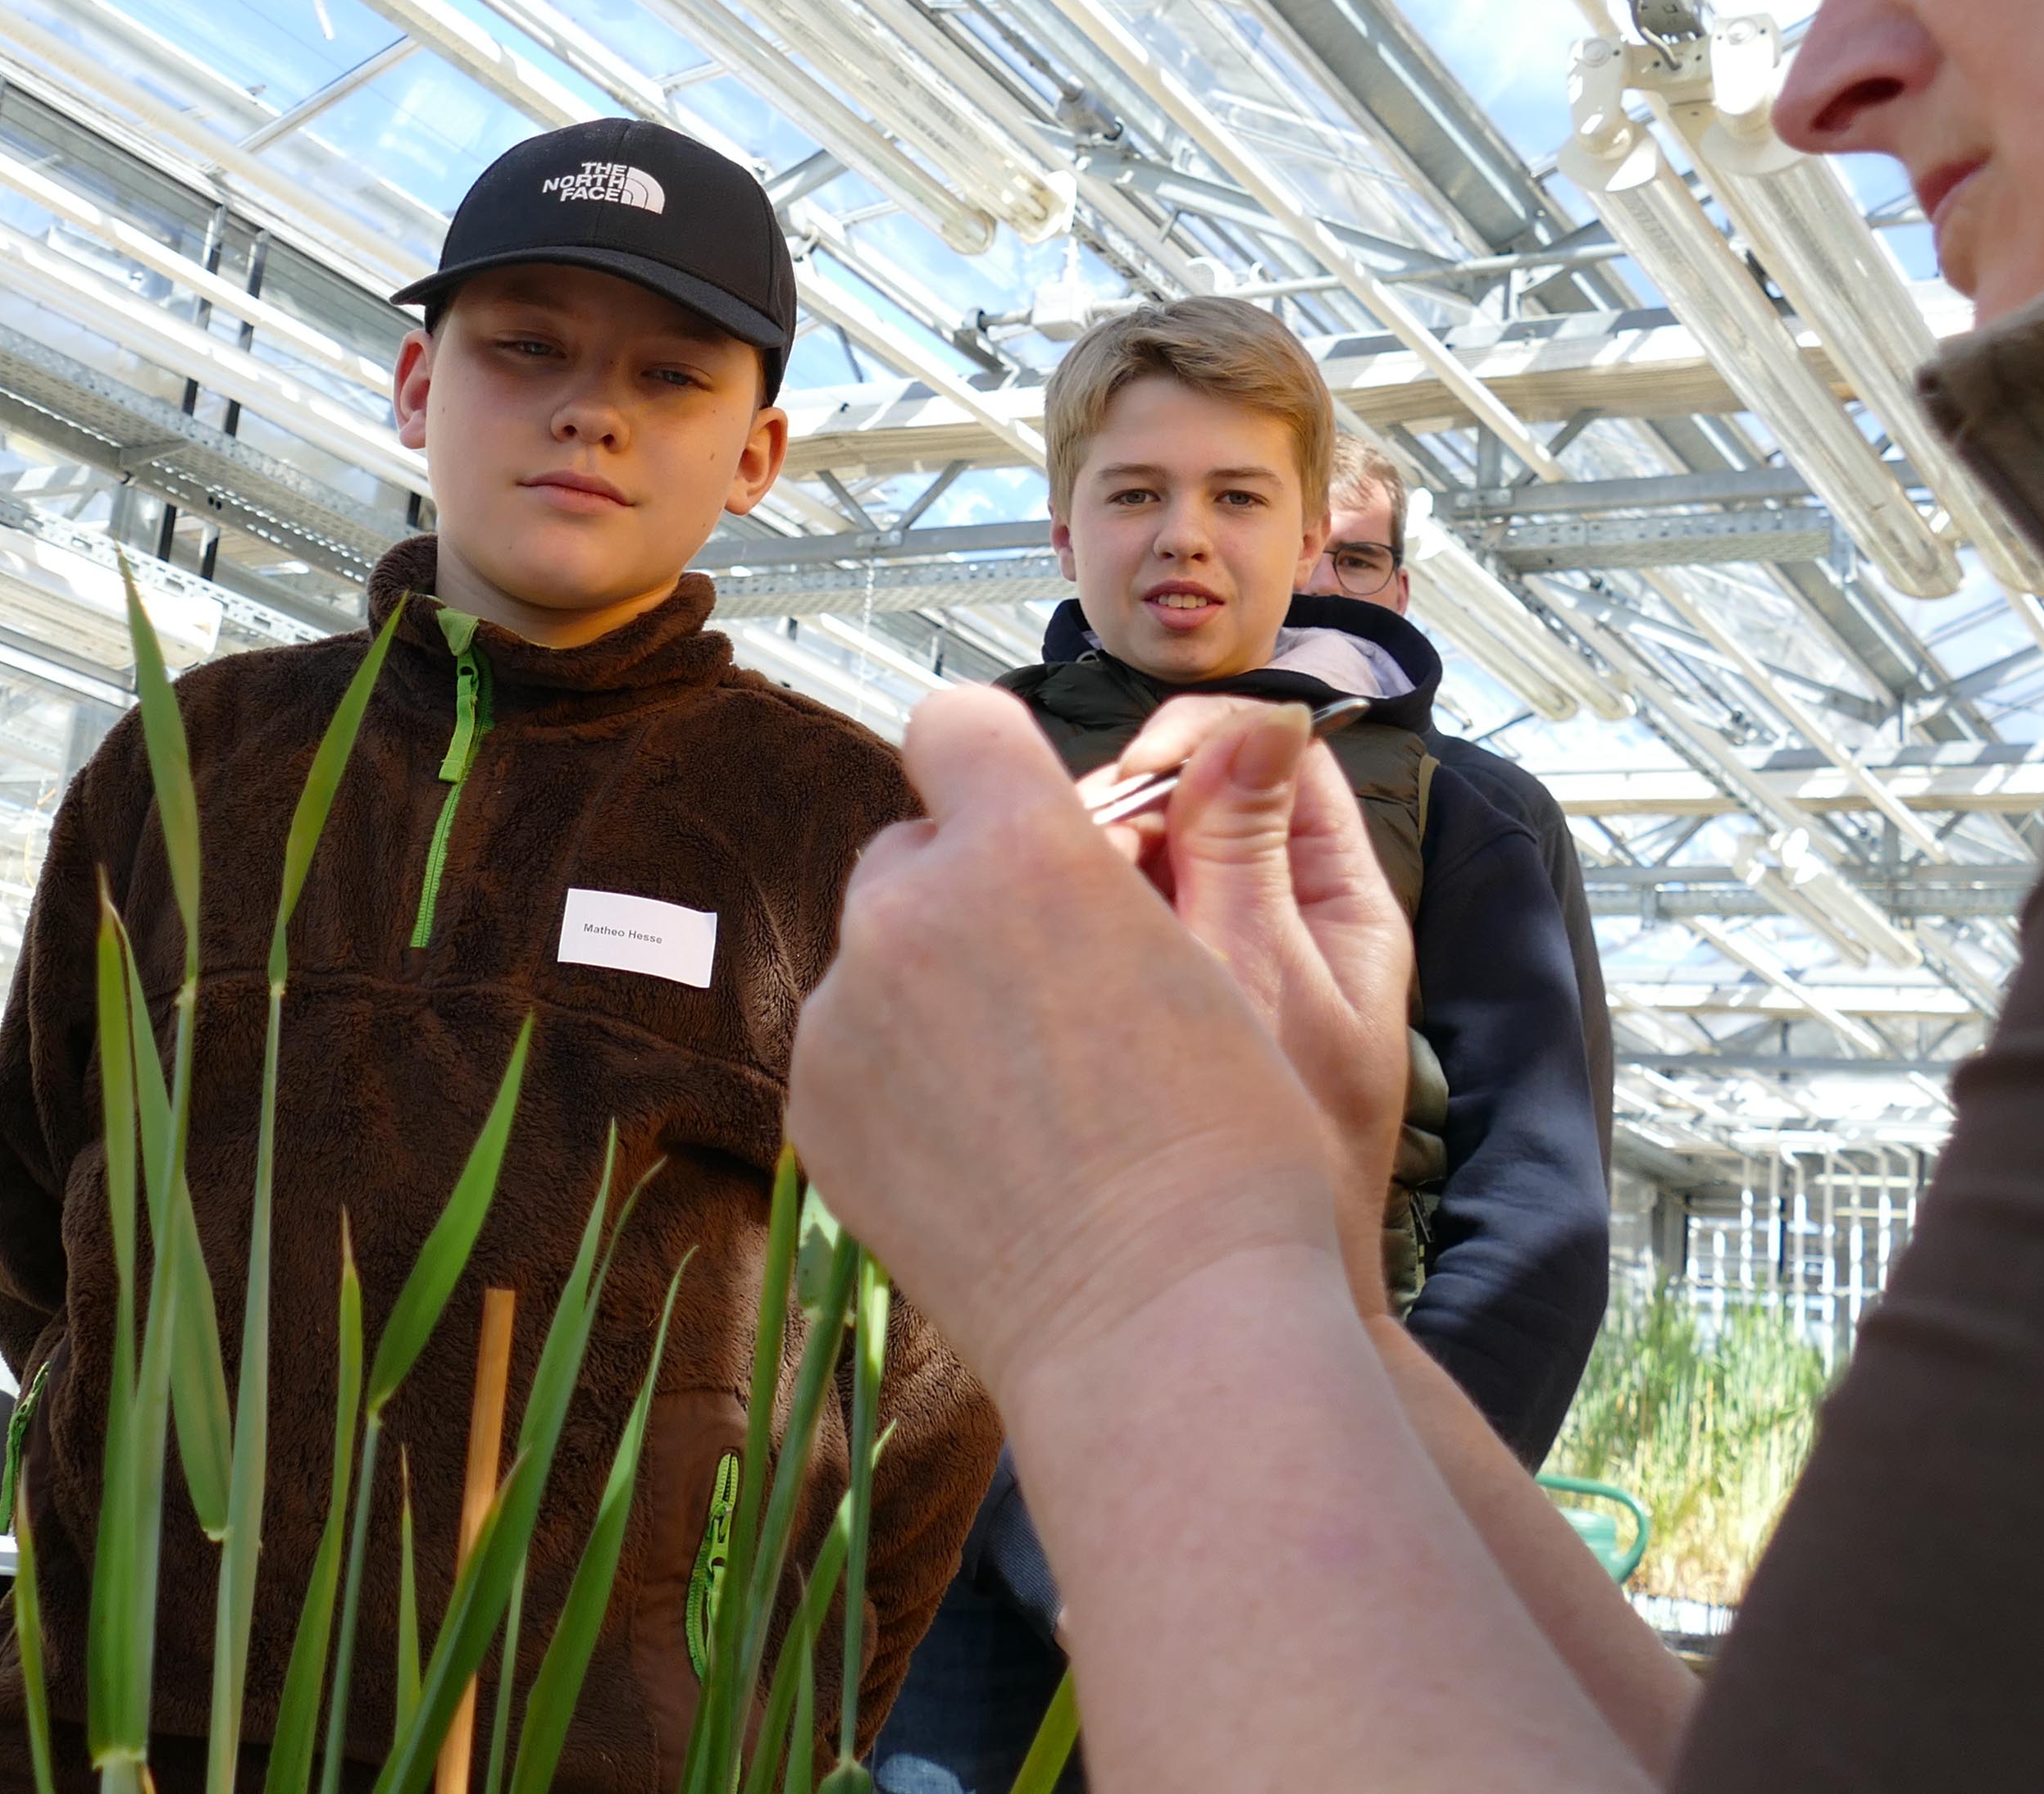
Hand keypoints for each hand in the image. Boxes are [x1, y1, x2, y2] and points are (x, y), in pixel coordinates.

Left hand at [790, 690, 1346, 1400]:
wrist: (1161, 1323)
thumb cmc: (1229, 1144)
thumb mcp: (1222, 955)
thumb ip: (1135, 854)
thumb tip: (1161, 772)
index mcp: (1021, 847)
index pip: (955, 721)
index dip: (996, 763)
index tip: (1035, 819)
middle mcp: (908, 910)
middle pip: (915, 846)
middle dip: (971, 887)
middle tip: (1059, 981)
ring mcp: (844, 1014)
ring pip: (879, 955)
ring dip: (934, 986)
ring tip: (1033, 1086)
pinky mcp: (814, 1105)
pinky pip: (852, 1047)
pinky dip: (901, 1076)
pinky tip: (986, 1147)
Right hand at [1096, 697, 1413, 1315]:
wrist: (1235, 1303)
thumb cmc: (1283, 1166)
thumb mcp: (1267, 987)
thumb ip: (1249, 857)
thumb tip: (1263, 723)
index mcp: (1336, 901)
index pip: (1269, 755)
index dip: (1197, 744)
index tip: (1133, 779)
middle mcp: (1275, 917)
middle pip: (1189, 797)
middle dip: (1123, 807)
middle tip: (1076, 856)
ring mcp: (1208, 961)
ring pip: (1132, 861)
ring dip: (1082, 866)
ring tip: (1052, 918)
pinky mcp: (1147, 1007)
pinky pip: (1100, 930)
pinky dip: (1064, 926)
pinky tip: (1030, 959)